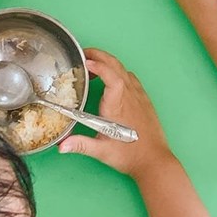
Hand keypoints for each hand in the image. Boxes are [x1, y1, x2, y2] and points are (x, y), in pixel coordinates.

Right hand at [58, 48, 169, 179]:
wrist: (155, 162)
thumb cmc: (130, 156)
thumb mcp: (101, 151)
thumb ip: (80, 144)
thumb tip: (61, 145)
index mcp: (117, 103)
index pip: (109, 74)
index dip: (97, 64)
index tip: (84, 62)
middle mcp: (129, 95)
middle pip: (116, 65)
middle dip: (99, 55)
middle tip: (84, 55)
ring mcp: (139, 96)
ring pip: (124, 70)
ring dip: (109, 63)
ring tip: (95, 66)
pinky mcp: (145, 101)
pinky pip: (132, 78)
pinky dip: (119, 72)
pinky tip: (113, 81)